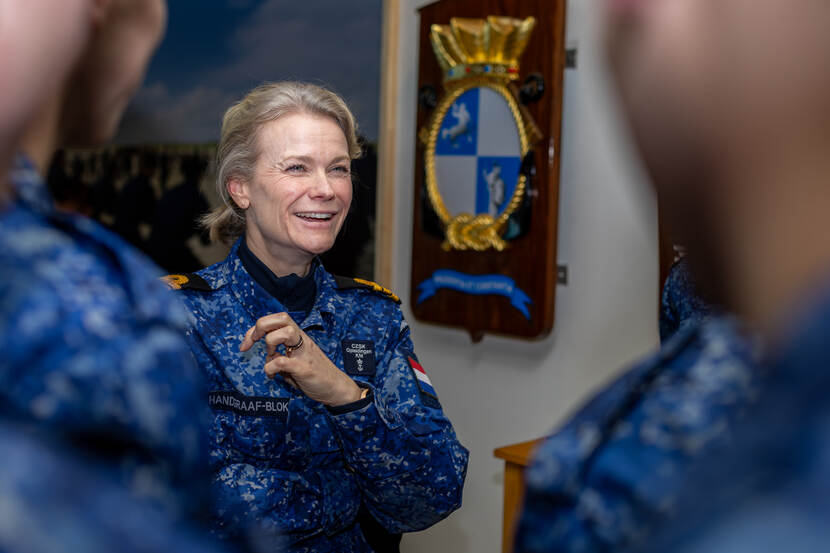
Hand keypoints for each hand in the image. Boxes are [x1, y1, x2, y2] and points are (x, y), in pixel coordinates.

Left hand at [239, 313, 362, 406]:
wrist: (337, 388)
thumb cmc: (317, 375)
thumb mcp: (296, 360)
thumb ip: (282, 356)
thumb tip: (268, 357)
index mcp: (298, 337)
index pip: (276, 319)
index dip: (256, 328)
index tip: (246, 343)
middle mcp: (302, 340)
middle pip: (281, 317)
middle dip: (261, 327)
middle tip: (254, 342)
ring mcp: (304, 353)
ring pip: (284, 332)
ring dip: (270, 344)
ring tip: (271, 357)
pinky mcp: (304, 368)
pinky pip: (281, 361)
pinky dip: (270, 368)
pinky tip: (272, 375)